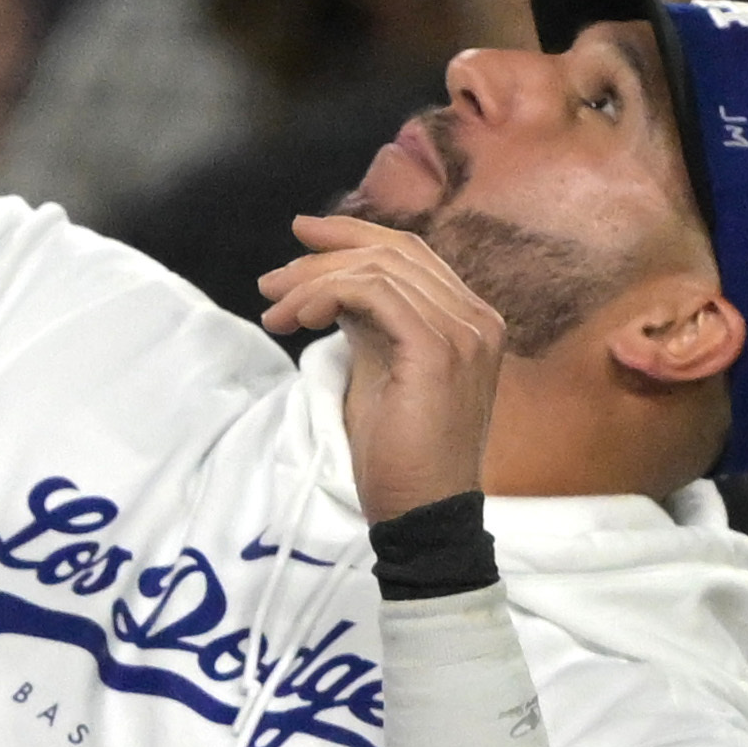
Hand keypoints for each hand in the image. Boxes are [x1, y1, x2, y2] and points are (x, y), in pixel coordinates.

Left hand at [259, 215, 504, 519]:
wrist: (420, 511)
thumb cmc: (398, 454)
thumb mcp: (380, 370)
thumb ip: (369, 323)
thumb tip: (331, 286)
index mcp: (468, 319)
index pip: (411, 253)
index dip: (354, 234)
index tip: (301, 236)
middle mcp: (476, 318)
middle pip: (393, 252)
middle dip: (322, 257)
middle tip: (271, 283)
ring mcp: (463, 332)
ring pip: (378, 270)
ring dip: (313, 283)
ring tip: (276, 313)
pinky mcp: (438, 350)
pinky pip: (373, 293)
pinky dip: (327, 296)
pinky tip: (300, 319)